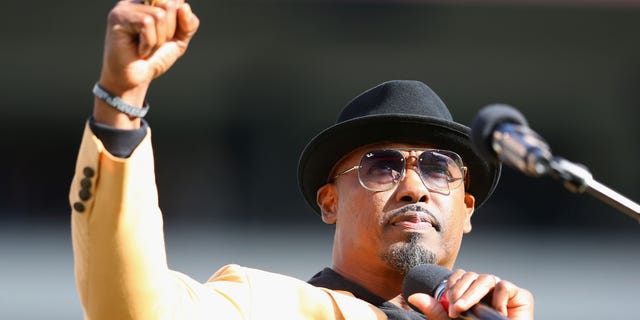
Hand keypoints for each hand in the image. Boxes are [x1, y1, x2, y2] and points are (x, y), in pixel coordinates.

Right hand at [94, 0, 198, 127]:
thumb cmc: (154, 59)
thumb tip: (184, 7)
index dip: (180, 20)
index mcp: (151, 3)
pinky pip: (146, 23)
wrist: (136, 80)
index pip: (176, 1)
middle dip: (169, 31)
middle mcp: (138, 1)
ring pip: (159, 15)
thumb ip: (188, 23)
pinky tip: (140, 51)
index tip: (169, 37)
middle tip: (155, 44)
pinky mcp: (118, 17)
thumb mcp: (179, 40)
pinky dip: (149, 43)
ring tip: (147, 48)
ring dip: (158, 39)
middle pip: (169, 4)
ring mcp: (125, 7)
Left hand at [407, 269, 533, 319]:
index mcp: (472, 293)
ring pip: (485, 278)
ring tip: (463, 309)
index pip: (459, 277)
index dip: (451, 285)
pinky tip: (496, 313)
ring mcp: (503, 292)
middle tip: (454, 309)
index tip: (447, 303)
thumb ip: (436, 311)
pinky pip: (505, 287)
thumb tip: (413, 297)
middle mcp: (487, 290)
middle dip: (458, 290)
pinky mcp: (520, 296)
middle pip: (471, 275)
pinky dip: (498, 299)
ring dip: (471, 293)